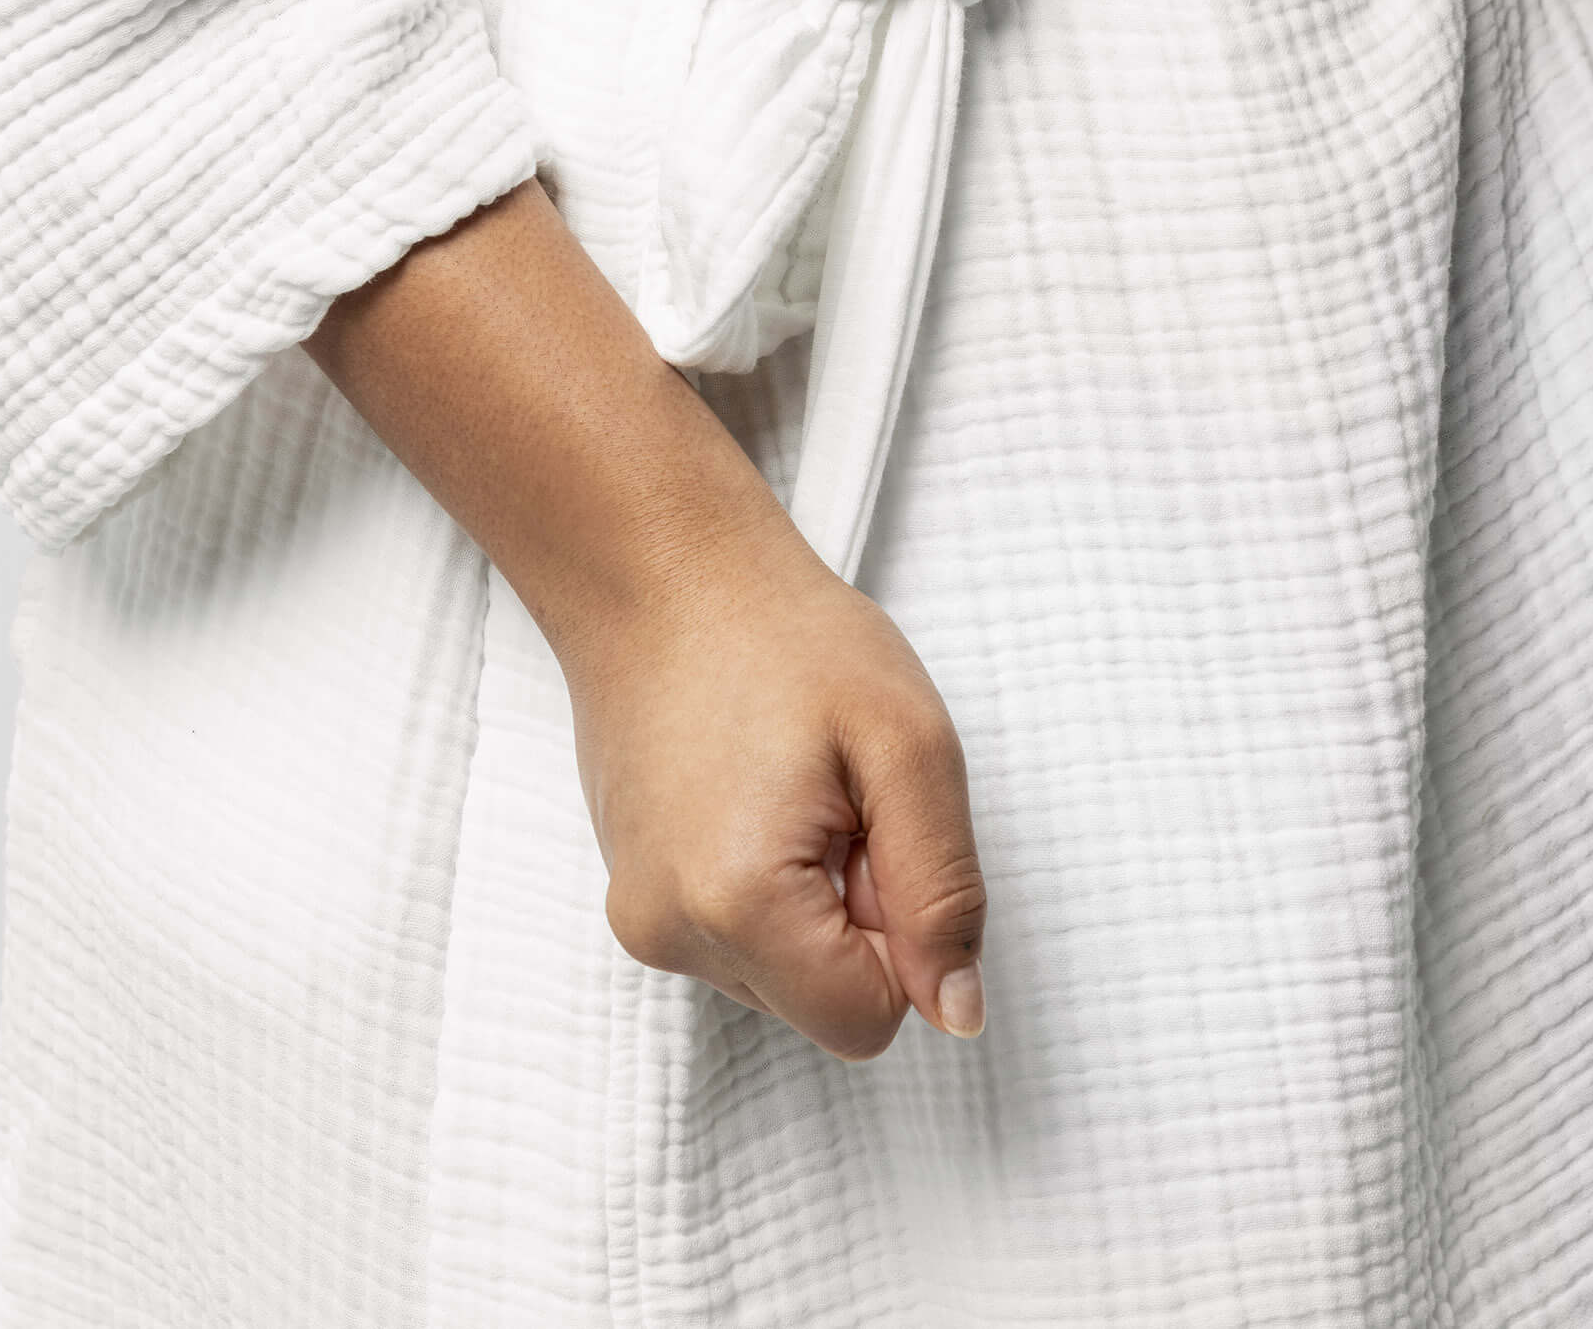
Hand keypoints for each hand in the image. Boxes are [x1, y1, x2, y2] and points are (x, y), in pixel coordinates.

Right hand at [561, 515, 988, 1062]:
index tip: (873, 824)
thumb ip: (944, 891)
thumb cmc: (786, 636)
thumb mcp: (908, 743)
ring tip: (790, 781)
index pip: (870, 1021)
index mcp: (738, 904)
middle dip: (855, 911)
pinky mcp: (634, 897)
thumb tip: (958, 1013)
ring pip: (784, 972)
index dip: (901, 927)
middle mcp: (669, 934)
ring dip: (814, 895)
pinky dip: (767, 881)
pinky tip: (752, 789)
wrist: (663, 571)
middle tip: (835, 794)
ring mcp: (641, 918)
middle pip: (823, 1002)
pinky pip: (737, 936)